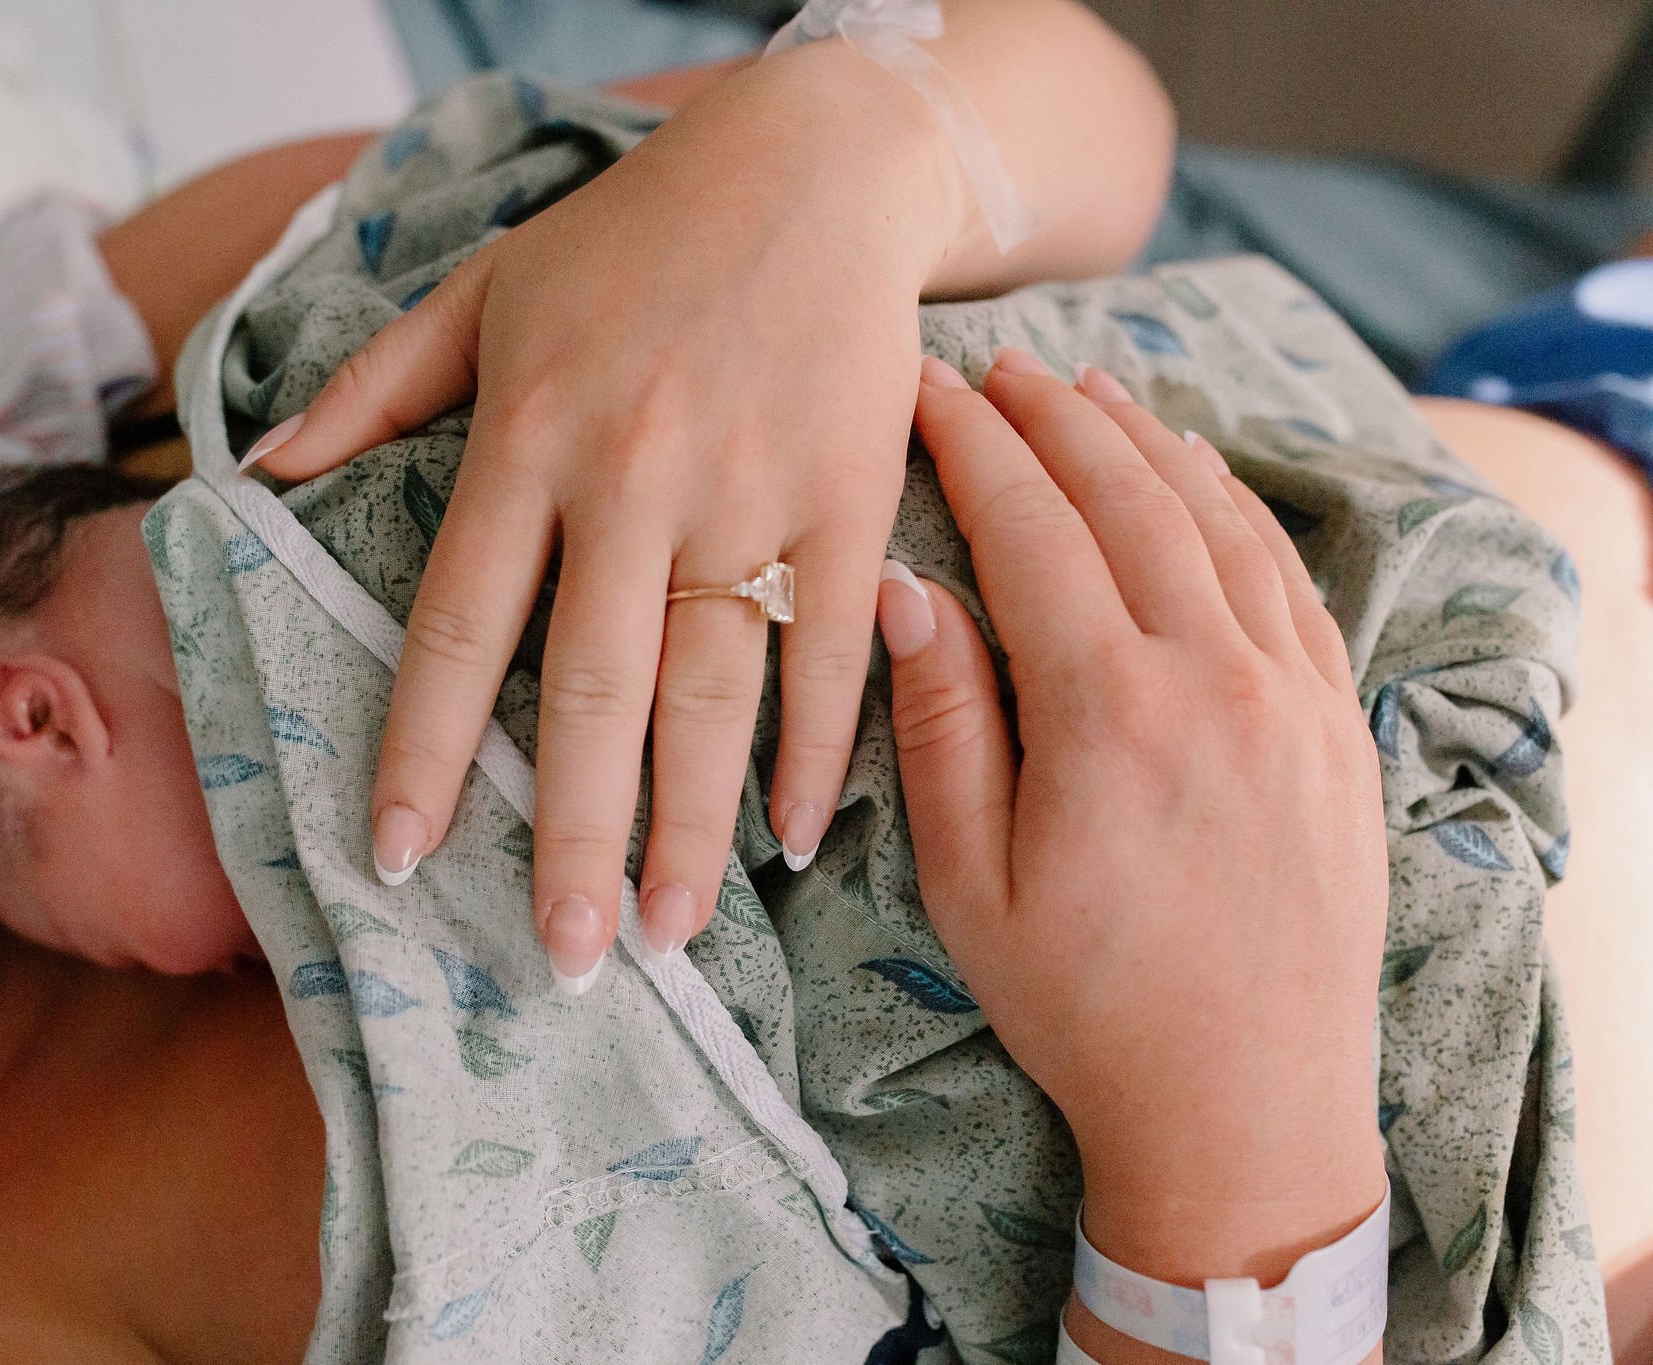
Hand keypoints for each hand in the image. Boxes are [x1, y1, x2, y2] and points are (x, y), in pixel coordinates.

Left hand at [251, 42, 962, 986]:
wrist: (811, 162)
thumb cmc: (631, 236)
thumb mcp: (479, 289)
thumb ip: (371, 388)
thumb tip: (257, 471)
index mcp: (529, 432)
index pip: (461, 622)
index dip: (427, 749)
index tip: (401, 860)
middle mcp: (635, 473)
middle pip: (595, 687)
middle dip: (575, 836)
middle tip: (563, 959)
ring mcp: (752, 489)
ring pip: (715, 686)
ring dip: (692, 824)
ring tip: (668, 936)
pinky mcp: (851, 493)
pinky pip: (831, 645)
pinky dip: (816, 748)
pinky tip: (791, 839)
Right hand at [879, 351, 1387, 1285]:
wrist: (1247, 1108)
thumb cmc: (1085, 1007)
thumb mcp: (972, 881)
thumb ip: (943, 723)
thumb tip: (904, 590)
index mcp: (1109, 713)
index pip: (1030, 531)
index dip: (972, 446)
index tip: (928, 387)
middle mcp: (1215, 680)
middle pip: (1128, 501)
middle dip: (1055, 419)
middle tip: (1000, 364)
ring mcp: (1292, 697)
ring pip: (1216, 524)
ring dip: (1149, 443)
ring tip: (1092, 388)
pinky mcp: (1336, 727)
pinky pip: (1287, 580)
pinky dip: (1237, 509)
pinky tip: (1200, 477)